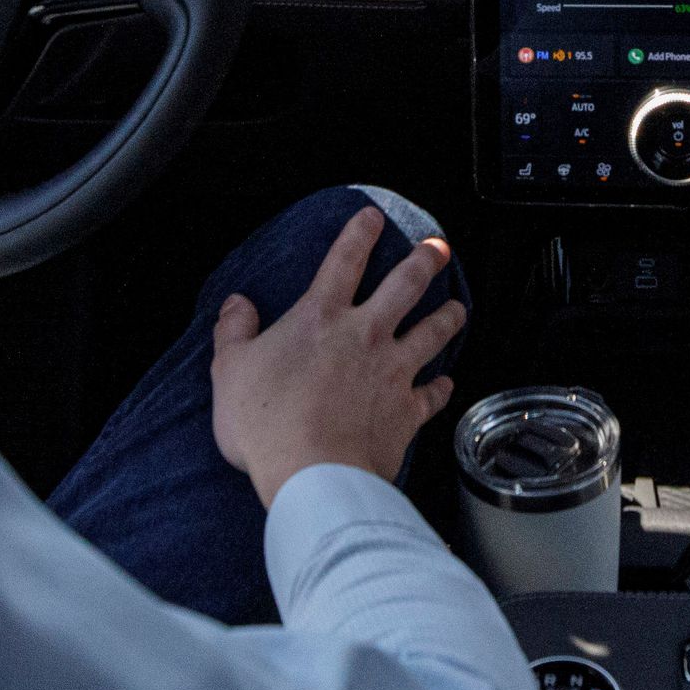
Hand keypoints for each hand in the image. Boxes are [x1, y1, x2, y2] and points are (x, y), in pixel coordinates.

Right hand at [211, 202, 465, 507]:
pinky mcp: (408, 410)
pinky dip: (442, 387)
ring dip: (448, 316)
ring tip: (458, 306)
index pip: (344, 261)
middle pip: (405, 285)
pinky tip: (447, 383)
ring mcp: (393, 371)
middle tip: (439, 247)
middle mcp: (365, 335)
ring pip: (433, 332)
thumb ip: (233, 332)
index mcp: (321, 318)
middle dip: (424, 260)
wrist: (314, 473)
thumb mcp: (230, 371)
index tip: (372, 217)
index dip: (359, 234)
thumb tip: (236, 304)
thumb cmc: (267, 423)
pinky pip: (434, 393)